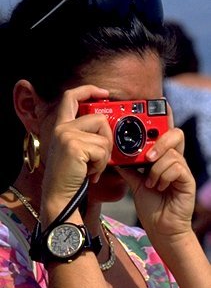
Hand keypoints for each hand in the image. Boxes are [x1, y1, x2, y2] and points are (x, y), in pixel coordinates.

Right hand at [41, 85, 112, 205]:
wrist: (59, 197)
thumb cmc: (71, 176)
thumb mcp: (78, 150)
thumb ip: (88, 135)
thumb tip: (110, 126)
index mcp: (62, 126)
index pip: (72, 96)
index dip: (89, 90)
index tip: (104, 93)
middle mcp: (62, 127)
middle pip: (98, 118)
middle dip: (108, 137)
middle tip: (103, 155)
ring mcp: (67, 135)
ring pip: (103, 136)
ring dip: (104, 156)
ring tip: (93, 167)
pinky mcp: (74, 146)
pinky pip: (102, 150)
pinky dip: (101, 164)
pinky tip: (91, 173)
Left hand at [117, 105, 195, 244]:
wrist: (161, 227)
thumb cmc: (150, 203)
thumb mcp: (134, 181)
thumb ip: (128, 165)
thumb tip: (114, 152)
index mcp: (161, 156)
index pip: (163, 132)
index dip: (160, 118)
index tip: (148, 111)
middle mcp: (173, 158)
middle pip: (174, 132)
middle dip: (159, 139)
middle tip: (147, 155)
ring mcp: (182, 168)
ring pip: (172, 150)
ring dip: (156, 165)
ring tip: (149, 180)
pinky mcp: (187, 178)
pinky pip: (176, 165)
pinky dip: (162, 175)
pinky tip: (157, 186)